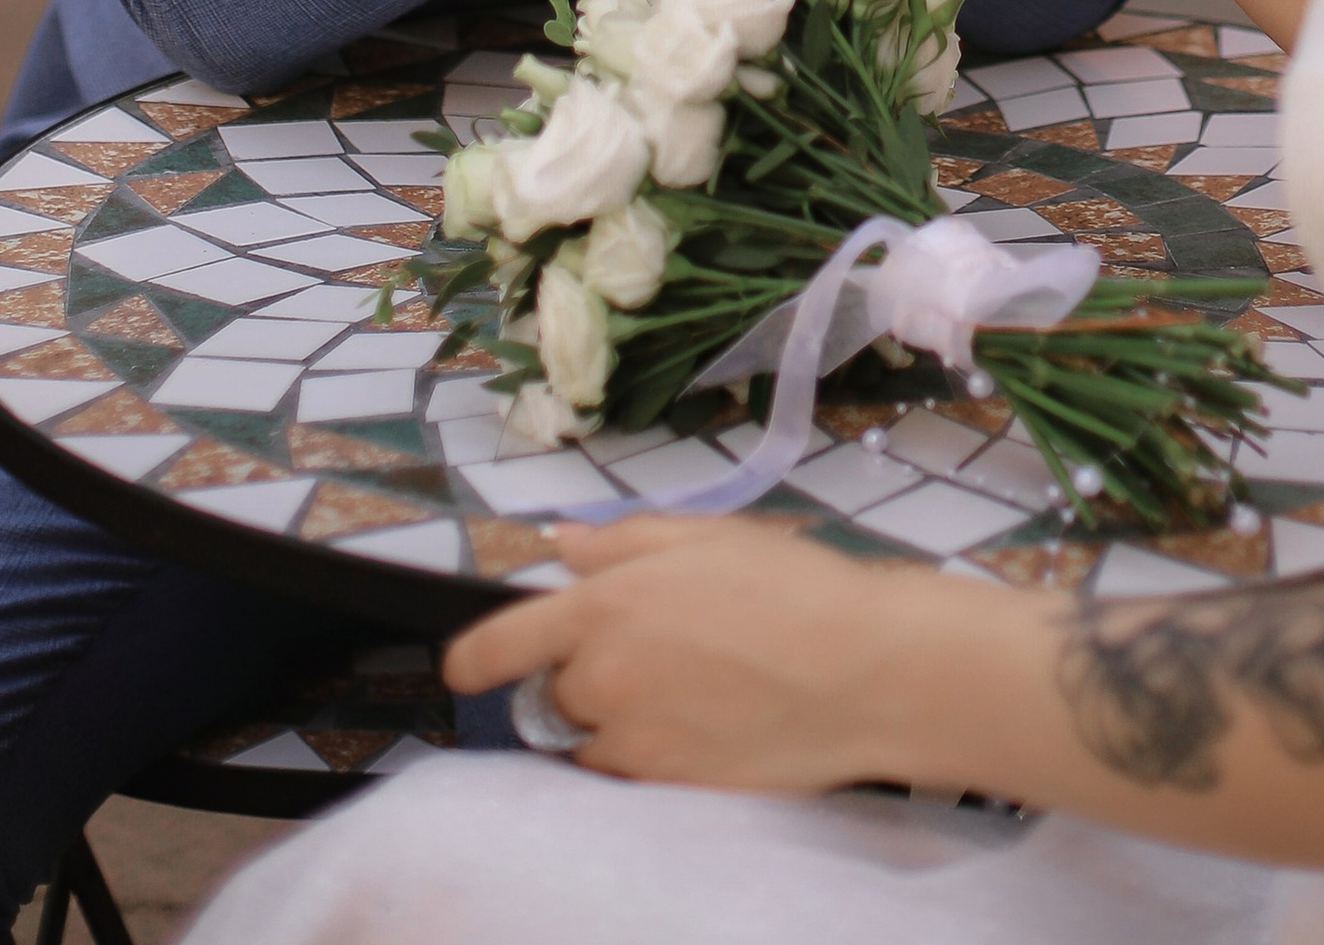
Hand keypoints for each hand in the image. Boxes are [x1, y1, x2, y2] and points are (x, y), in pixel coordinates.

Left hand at [443, 514, 933, 790]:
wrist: (860, 671)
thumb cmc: (790, 588)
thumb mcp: (705, 536)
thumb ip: (619, 542)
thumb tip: (559, 545)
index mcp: (605, 605)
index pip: (499, 645)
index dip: (472, 659)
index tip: (463, 668)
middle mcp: (602, 679)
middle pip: (553, 693)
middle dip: (584, 676)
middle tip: (653, 652)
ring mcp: (632, 741)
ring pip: (589, 740)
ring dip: (613, 721)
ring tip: (686, 691)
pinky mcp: (665, 787)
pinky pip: (628, 775)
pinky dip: (646, 755)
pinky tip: (701, 724)